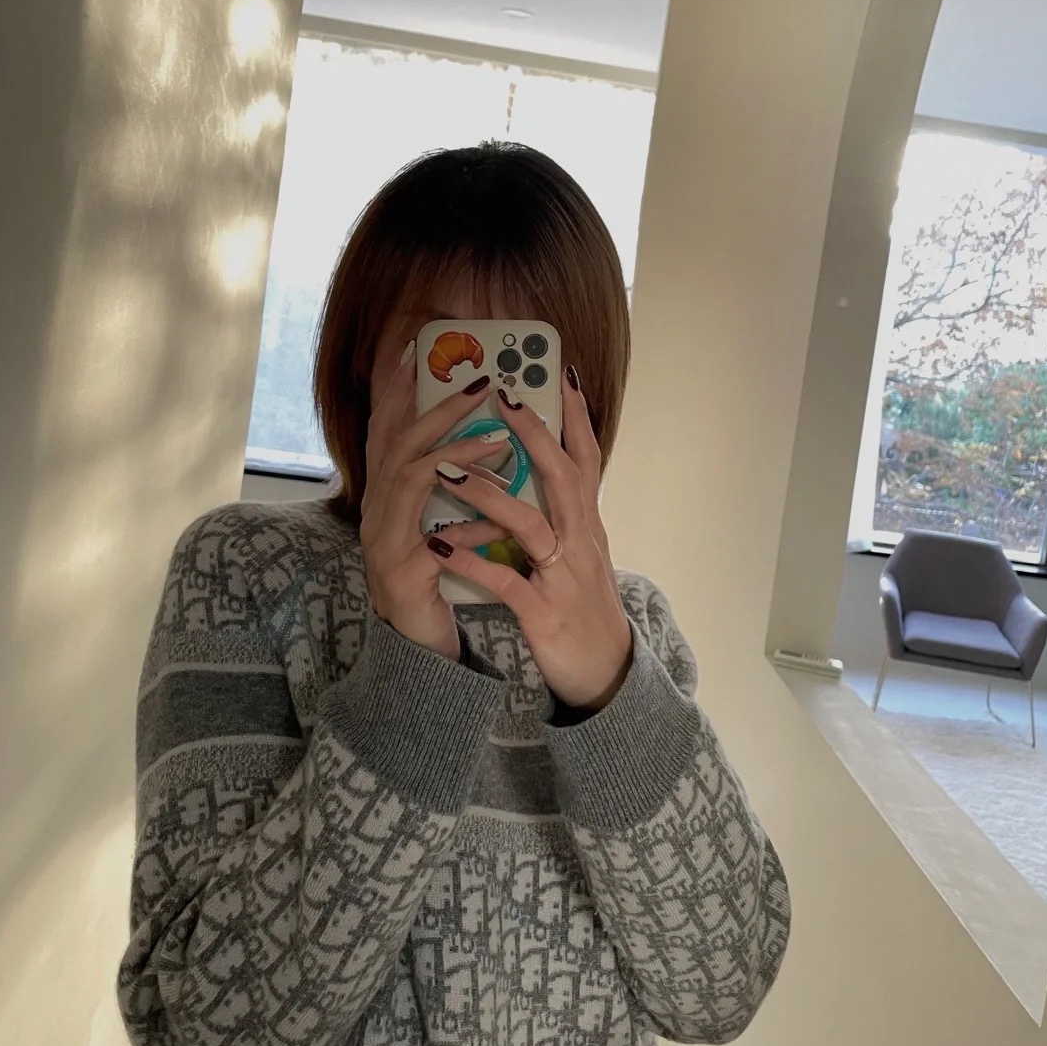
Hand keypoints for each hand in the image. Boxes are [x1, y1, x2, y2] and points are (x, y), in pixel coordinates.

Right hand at [360, 342, 507, 659]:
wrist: (422, 644)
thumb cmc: (440, 578)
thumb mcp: (449, 522)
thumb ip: (459, 487)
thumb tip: (493, 445)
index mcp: (388, 494)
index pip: (389, 429)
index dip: (401, 387)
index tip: (420, 349)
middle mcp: (376, 509)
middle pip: (396, 440)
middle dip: (435, 403)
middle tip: (480, 378)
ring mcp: (383, 538)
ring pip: (408, 475)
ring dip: (453, 447)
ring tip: (497, 433)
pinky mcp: (400, 569)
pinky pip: (430, 531)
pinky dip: (463, 514)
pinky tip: (495, 510)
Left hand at [424, 371, 633, 709]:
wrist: (608, 672)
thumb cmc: (585, 607)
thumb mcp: (582, 551)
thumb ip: (564, 512)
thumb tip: (547, 470)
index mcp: (586, 524)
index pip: (586, 459)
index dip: (577, 416)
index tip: (562, 373)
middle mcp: (581, 541)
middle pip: (564, 477)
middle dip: (535, 434)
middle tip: (503, 394)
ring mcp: (564, 577)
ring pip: (532, 526)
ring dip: (490, 496)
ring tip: (445, 469)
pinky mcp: (545, 612)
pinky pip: (507, 584)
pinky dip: (473, 564)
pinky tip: (438, 548)